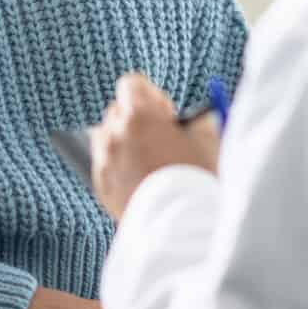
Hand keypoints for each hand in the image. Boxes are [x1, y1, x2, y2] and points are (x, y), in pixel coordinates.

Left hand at [91, 73, 221, 220]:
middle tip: (157, 137)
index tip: (164, 113)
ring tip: (146, 159)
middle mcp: (115, 133)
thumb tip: (190, 118)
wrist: (182, 224)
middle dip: (135, 119)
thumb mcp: (207, 140)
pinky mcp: (101, 185)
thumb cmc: (197, 179)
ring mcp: (104, 160)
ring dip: (123, 142)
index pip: (131, 84)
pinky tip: (139, 178)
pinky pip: (105, 165)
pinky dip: (118, 167)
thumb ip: (195, 121)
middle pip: (116, 111)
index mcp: (139, 114)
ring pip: (106, 138)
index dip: (150, 95)